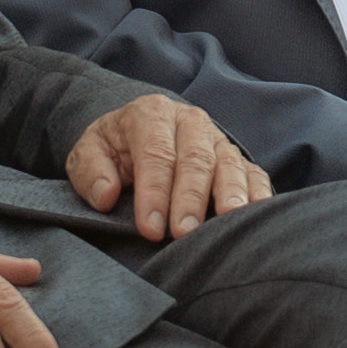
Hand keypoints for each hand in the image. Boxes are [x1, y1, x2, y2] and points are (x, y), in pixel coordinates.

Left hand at [62, 97, 265, 243]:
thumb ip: (90, 171)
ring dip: (229, 196)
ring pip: (228, 165)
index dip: (154, 192)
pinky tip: (257, 216)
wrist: (139, 133)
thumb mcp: (88, 152)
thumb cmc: (114, 149)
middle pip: (195, 160)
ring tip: (228, 223)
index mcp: (151, 114)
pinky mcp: (236, 158)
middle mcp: (189, 121)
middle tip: (184, 233)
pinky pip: (252, 173)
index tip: (150, 228)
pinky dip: (258, 193)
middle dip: (190, 199)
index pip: (155, 153)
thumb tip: (104, 196)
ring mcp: (217, 139)